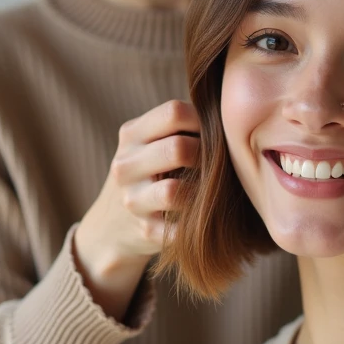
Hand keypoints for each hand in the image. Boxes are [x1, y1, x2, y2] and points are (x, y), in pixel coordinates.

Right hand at [75, 100, 199, 319]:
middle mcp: (126, 166)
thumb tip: (230, 118)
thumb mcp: (149, 142)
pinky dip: (198, 223)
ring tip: (210, 189)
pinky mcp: (145, 231)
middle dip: (205, 155)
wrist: (113, 224)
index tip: (211, 133)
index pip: (174, 112)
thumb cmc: (149, 172)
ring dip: (201, 191)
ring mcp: (133, 201)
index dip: (202, 121)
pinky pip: (182, 227)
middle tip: (215, 164)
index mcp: (131, 135)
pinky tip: (203, 216)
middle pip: (178, 149)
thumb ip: (178, 125)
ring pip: (175, 191)